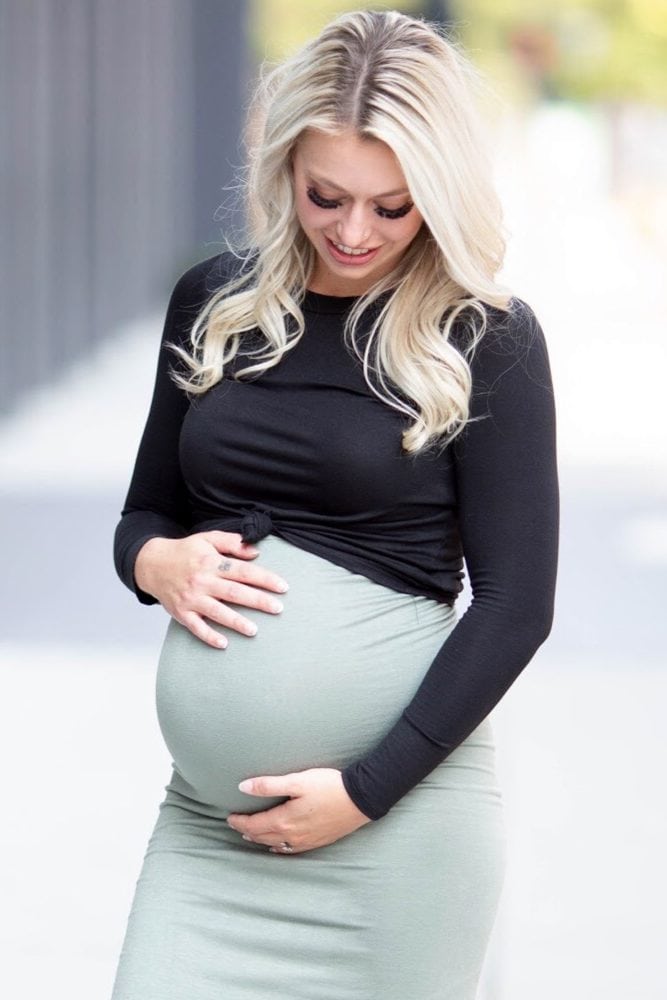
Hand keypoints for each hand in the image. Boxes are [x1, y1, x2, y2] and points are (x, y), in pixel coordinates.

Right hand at [134, 531, 288, 647]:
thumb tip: (255, 552)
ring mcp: (191, 598)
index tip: (282, 587)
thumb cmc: (184, 552)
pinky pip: (196, 627)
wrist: (151, 564)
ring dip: (236, 622)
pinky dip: (209, 636)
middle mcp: (202, 581)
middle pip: (234, 592)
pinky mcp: (181, 613)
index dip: (264, 578)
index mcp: (211, 563)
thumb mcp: (207, 539)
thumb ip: (231, 543)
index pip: (243, 571)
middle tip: (278, 609)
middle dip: (258, 601)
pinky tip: (224, 644)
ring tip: (254, 630)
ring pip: (217, 612)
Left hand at [227, 768, 371, 853]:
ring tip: (251, 835)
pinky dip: (279, 848)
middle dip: (247, 831)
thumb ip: (268, 785)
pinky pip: (291, 850)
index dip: (240, 822)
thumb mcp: (297, 781)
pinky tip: (277, 846)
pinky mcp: (317, 841)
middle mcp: (292, 835)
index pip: (254, 825)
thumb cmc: (329, 786)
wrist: (360, 799)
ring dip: (261, 840)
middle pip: (263, 836)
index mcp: (284, 820)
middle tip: (236, 825)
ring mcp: (305, 841)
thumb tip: (243, 787)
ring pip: (276, 844)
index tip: (229, 817)